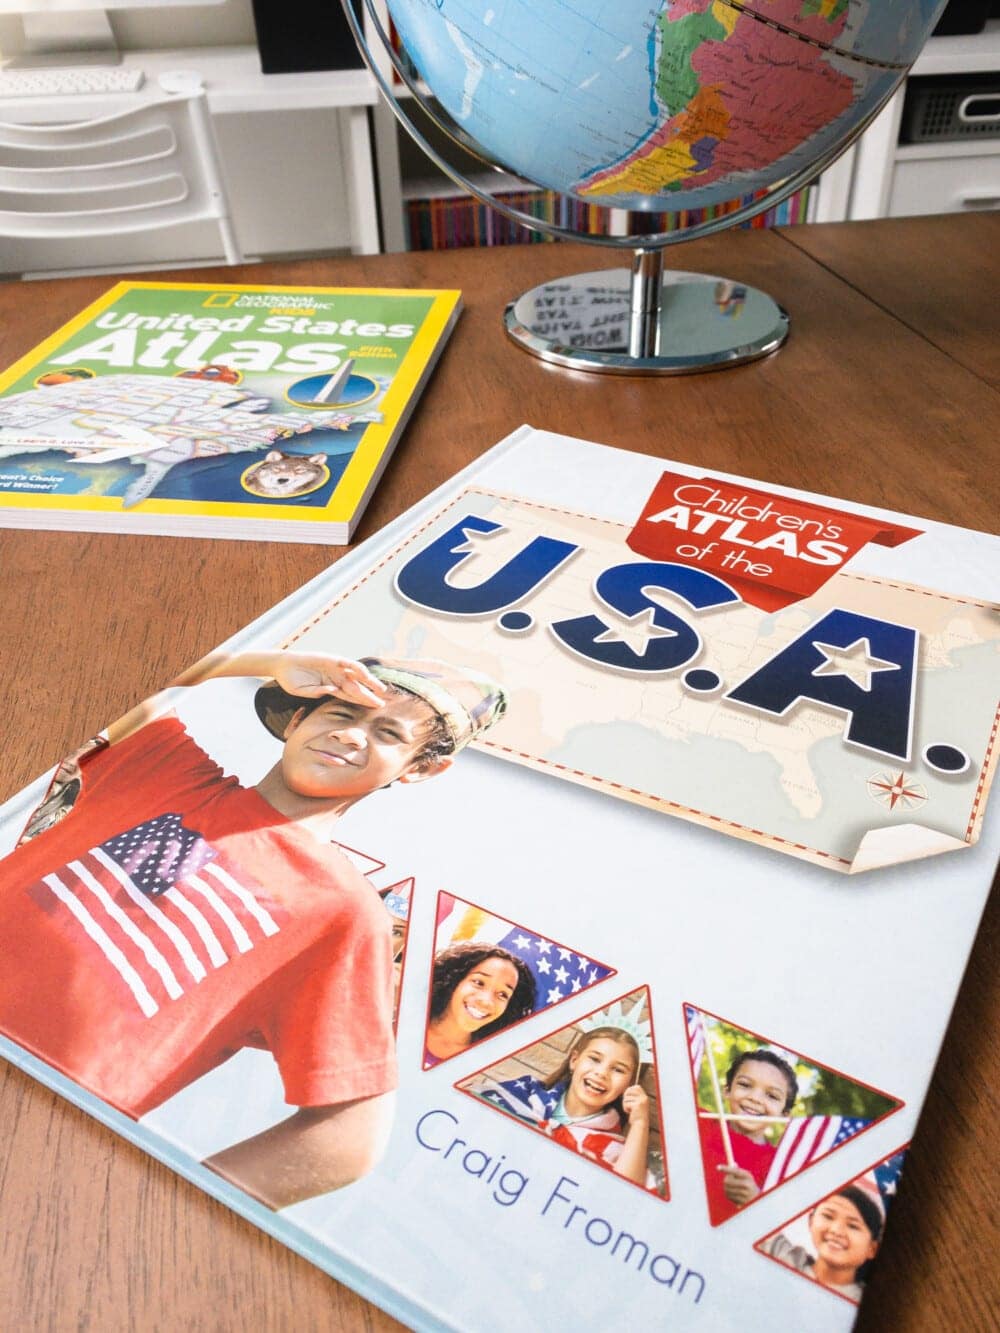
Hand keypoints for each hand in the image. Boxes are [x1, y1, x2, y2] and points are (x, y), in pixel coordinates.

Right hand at [271, 654, 388, 707]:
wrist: (283, 665)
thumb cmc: (292, 681)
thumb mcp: (304, 691)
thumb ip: (317, 692)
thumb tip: (331, 691)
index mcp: (331, 688)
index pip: (351, 697)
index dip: (362, 702)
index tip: (374, 708)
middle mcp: (336, 678)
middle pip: (357, 688)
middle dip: (369, 695)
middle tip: (382, 703)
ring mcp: (335, 668)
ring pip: (356, 676)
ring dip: (368, 682)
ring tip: (380, 689)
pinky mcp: (331, 659)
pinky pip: (346, 663)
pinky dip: (355, 668)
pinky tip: (366, 673)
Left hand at [621, 1084, 649, 1127]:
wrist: (640, 1125)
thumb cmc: (637, 1115)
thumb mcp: (639, 1104)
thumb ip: (635, 1097)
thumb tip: (627, 1089)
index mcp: (645, 1097)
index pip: (637, 1087)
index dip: (630, 1090)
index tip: (628, 1097)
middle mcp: (644, 1098)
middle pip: (630, 1090)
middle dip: (626, 1096)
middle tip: (627, 1103)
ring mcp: (641, 1101)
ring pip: (626, 1098)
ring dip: (625, 1104)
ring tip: (629, 1109)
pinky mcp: (636, 1105)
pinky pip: (626, 1103)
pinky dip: (625, 1108)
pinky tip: (629, 1112)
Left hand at [718, 1165, 760, 1205]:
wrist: (758, 1199)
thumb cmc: (750, 1185)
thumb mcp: (746, 1176)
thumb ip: (738, 1170)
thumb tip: (732, 1164)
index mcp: (748, 1176)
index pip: (735, 1171)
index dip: (726, 1169)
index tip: (718, 1167)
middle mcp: (747, 1185)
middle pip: (728, 1181)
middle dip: (725, 1179)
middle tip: (727, 1179)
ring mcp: (744, 1194)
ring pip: (727, 1189)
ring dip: (727, 1188)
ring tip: (732, 1187)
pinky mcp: (741, 1202)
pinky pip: (729, 1196)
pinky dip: (729, 1194)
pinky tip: (734, 1194)